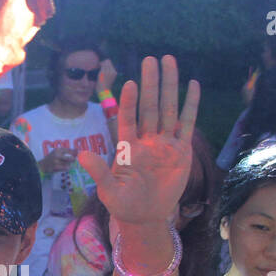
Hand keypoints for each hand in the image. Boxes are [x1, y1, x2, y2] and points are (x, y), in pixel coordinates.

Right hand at [40, 147, 75, 174]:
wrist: (43, 165)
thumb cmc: (51, 158)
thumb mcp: (57, 152)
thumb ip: (66, 151)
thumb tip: (77, 150)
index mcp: (58, 150)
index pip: (69, 150)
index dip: (74, 152)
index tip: (78, 153)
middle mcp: (57, 154)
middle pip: (70, 158)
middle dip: (73, 160)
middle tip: (72, 160)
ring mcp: (56, 161)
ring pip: (68, 164)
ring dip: (69, 165)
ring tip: (66, 164)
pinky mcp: (56, 167)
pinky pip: (65, 168)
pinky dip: (66, 168)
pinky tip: (64, 168)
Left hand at [76, 56, 198, 227]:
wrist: (145, 217)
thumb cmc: (123, 204)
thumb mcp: (109, 191)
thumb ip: (99, 172)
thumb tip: (81, 156)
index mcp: (128, 146)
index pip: (128, 119)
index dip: (129, 102)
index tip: (130, 83)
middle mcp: (147, 140)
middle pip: (150, 106)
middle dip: (151, 83)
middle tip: (151, 58)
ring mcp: (165, 143)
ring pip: (169, 109)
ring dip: (170, 86)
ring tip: (169, 60)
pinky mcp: (182, 151)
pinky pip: (187, 124)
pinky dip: (191, 105)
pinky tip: (193, 85)